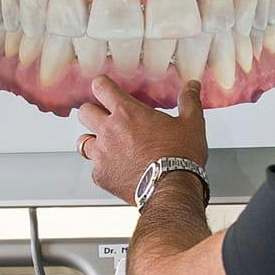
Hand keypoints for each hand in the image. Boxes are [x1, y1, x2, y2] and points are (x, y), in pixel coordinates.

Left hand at [76, 78, 207, 205]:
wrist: (172, 189)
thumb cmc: (180, 157)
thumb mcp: (191, 124)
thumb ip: (189, 101)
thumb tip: (192, 87)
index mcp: (127, 113)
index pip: (101, 87)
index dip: (102, 85)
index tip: (105, 88)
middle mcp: (109, 131)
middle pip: (84, 112)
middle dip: (93, 112)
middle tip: (106, 118)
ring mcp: (102, 154)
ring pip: (83, 141)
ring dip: (93, 140)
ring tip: (107, 144)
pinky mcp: (101, 176)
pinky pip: (94, 168)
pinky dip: (103, 167)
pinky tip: (117, 168)